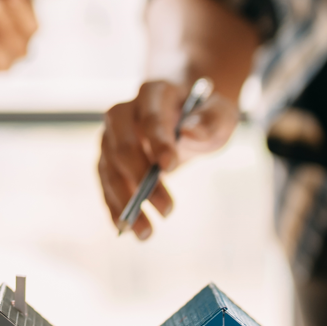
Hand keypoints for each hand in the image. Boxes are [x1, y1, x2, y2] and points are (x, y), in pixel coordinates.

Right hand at [98, 79, 238, 239]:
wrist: (186, 119)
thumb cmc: (204, 116)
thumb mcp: (220, 114)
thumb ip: (211, 120)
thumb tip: (190, 132)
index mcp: (153, 93)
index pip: (149, 116)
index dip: (157, 140)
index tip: (170, 167)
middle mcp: (123, 113)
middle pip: (122, 146)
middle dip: (142, 179)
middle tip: (169, 210)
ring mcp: (110, 137)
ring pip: (109, 170)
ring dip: (125, 202)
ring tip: (146, 232)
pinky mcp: (107, 160)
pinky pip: (106, 185)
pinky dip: (113, 208)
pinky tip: (126, 229)